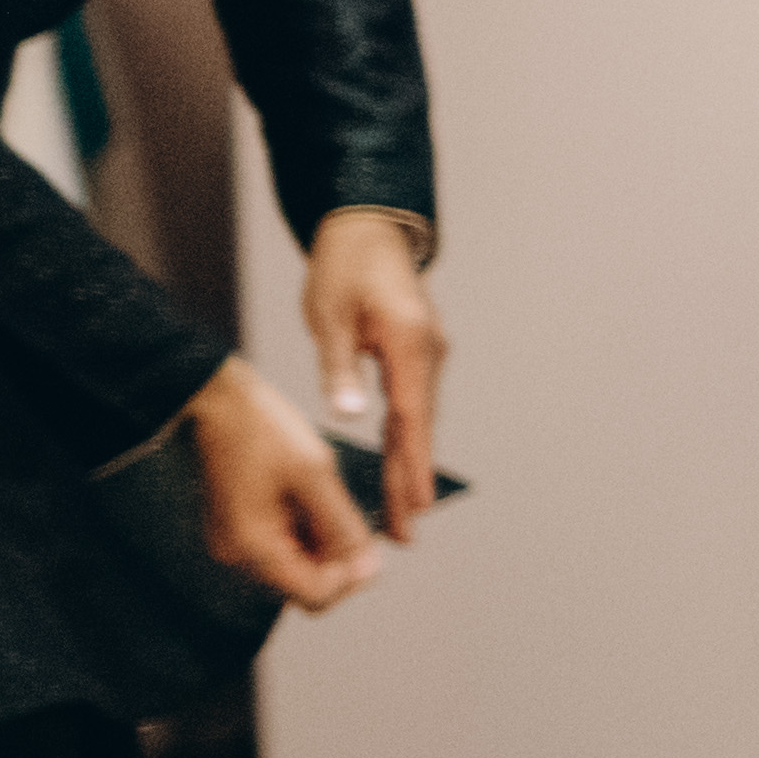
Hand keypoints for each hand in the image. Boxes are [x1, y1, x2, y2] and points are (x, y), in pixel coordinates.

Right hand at [185, 357, 379, 611]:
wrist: (216, 398)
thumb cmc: (261, 429)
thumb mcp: (316, 475)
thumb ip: (343, 527)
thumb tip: (368, 568)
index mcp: (252, 548)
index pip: (315, 596)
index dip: (351, 578)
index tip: (371, 546)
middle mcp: (237, 557)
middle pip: (304, 587)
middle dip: (338, 562)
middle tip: (352, 519)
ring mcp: (234, 545)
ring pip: (296, 568)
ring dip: (323, 546)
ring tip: (326, 500)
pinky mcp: (238, 530)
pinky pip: (281, 548)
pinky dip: (305, 533)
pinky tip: (311, 499)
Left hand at [303, 209, 441, 542]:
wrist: (368, 228)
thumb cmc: (344, 267)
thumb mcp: (329, 316)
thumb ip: (340, 368)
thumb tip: (348, 416)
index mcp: (407, 343)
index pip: (412, 415)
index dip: (414, 465)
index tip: (415, 505)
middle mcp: (428, 352)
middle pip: (421, 427)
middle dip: (412, 480)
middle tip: (407, 530)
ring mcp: (429, 353)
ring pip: (420, 418)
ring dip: (411, 463)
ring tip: (404, 510)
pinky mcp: (420, 352)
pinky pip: (416, 403)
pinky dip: (410, 436)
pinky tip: (403, 462)